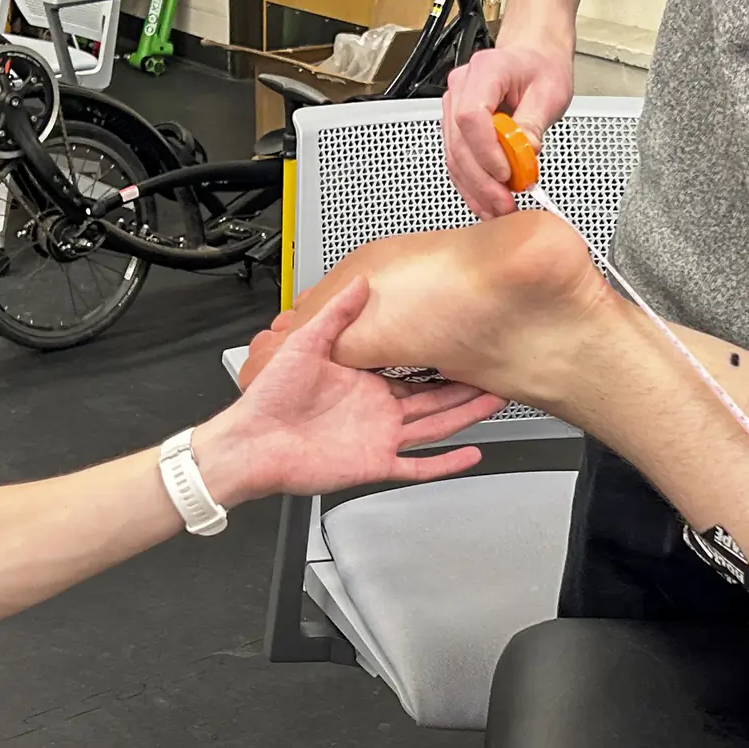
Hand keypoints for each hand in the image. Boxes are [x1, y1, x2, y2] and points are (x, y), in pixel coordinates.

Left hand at [198, 280, 501, 500]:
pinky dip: (445, 463)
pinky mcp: (375, 463)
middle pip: (434, 398)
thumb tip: (360, 281)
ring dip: (465, 416)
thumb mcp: (305, 343)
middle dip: (466, 386)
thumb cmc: (269, 398)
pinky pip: (417, 466)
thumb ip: (336, 313)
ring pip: (434, 426)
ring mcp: (379, 438)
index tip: (464, 342)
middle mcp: (376, 410)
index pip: (413, 368)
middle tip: (495, 371)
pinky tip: (469, 455)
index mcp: (364, 381)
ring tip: (495, 401)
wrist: (253, 442)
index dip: (441, 358)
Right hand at [442, 36, 573, 217]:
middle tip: (506, 202)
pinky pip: (457, 160)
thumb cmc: (540, 69)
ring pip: (454, 156)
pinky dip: (471, 185)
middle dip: (482, 179)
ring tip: (499, 207)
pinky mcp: (456, 127)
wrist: (533, 59)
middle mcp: (462, 87)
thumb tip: (524, 153)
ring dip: (475, 188)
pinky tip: (485, 202)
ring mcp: (454, 107)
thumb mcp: (550, 91)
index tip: (507, 171)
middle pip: (459, 141)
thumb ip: (534, 122)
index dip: (486, 150)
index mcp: (485, 71)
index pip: (471, 115)